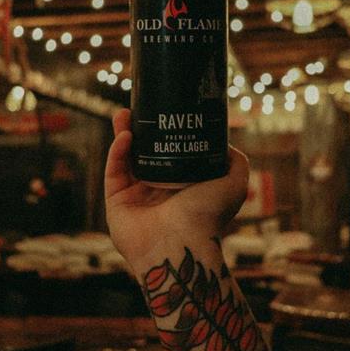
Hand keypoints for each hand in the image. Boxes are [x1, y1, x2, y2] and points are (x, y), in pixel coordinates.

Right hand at [104, 109, 248, 270]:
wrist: (181, 243)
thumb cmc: (208, 216)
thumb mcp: (235, 184)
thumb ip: (236, 162)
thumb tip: (224, 142)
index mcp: (182, 186)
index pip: (170, 153)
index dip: (165, 131)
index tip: (164, 110)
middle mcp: (158, 191)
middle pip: (145, 152)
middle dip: (141, 128)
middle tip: (140, 107)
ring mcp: (135, 197)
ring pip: (125, 158)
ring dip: (124, 133)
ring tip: (124, 112)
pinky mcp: (116, 203)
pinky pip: (114, 171)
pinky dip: (117, 151)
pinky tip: (126, 135)